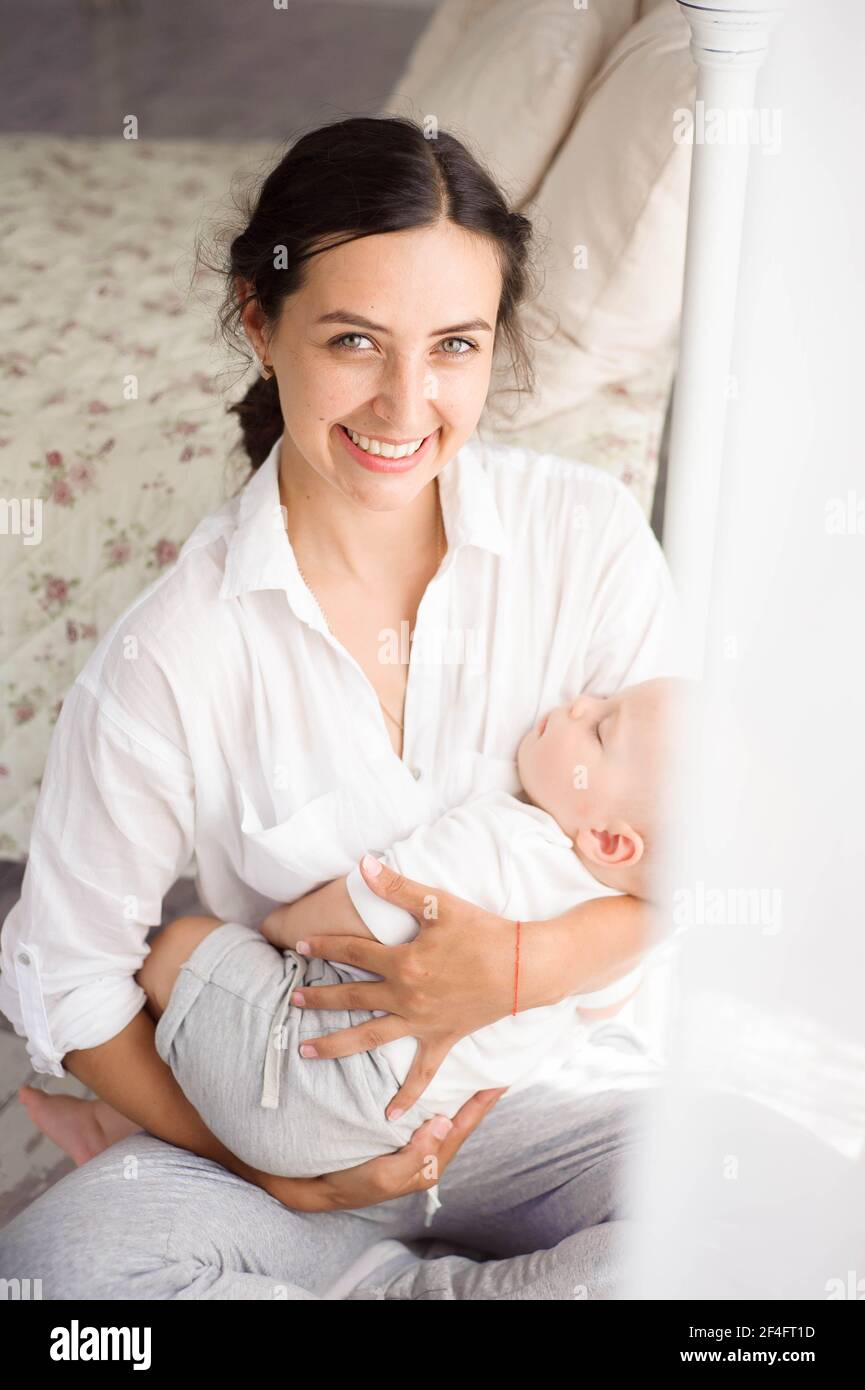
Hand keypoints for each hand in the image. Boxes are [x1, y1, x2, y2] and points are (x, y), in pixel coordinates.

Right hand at [261, 1087, 508, 1211]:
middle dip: (474, 1093)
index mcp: (428, 1163)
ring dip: (454, 1088)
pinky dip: (428, 1088)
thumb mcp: (385, 1175)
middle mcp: (424, 1150)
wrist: (314, 1184)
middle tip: (491, 1063)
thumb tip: (445, 1124)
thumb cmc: (352, 1182)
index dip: (482, 1103)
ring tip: (467, 1062)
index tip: (501, 1079)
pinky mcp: (393, 1131)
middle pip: (457, 1116)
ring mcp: (409, 1140)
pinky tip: (429, 1072)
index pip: (462, 1126)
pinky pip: (418, 1106)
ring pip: (439, 1109)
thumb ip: (417, 1154)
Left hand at [290, 858, 517, 1114]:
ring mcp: (422, 1022)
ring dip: (337, 1045)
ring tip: (306, 1052)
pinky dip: (406, 1096)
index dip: (324, 947)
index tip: (300, 947)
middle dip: (320, 998)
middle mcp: (406, 996)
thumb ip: (397, 887)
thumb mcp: (439, 904)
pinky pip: (422, 1073)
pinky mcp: (442, 1038)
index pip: (352, 953)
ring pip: (371, 1037)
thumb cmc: (482, 931)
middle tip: (294, 1000)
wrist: (524, 967)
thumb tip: (362, 864)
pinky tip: (387, 1116)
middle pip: (353, 998)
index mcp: (403, 962)